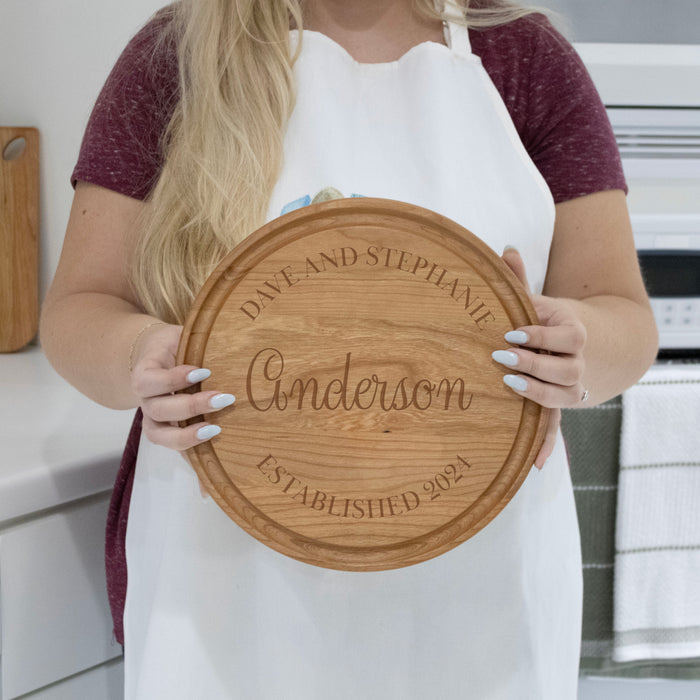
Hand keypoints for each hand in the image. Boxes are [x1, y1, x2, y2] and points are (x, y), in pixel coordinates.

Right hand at [129, 322, 234, 450]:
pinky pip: (170, 445)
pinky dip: (189, 446)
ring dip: (188, 433)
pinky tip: (212, 440)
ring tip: (216, 428)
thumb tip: (233, 336)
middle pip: (157, 409)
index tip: (204, 371)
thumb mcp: (182, 336)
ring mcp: (152, 417)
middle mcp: (144, 398)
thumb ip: (198, 338)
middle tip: (223, 398)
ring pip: (159, 434)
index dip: (173, 379)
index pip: (148, 380)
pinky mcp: (164, 430)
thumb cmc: (176, 346)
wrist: (160, 357)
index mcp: (145, 372)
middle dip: (191, 406)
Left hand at [496, 248, 587, 468]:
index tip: (510, 331)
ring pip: (564, 394)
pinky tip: (536, 463)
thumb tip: (504, 250)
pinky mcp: (560, 403)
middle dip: (534, 362)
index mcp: (573, 330)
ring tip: (509, 384)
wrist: (590, 341)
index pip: (563, 333)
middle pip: (565, 365)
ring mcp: (572, 384)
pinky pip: (557, 425)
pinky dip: (548, 444)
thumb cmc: (553, 319)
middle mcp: (577, 360)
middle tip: (502, 356)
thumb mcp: (539, 299)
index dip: (538, 333)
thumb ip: (520, 279)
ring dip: (539, 393)